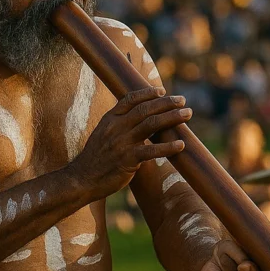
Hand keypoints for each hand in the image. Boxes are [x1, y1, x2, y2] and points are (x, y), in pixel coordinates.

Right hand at [69, 87, 190, 199]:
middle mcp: (116, 128)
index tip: (162, 90)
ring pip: (151, 124)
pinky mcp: (127, 160)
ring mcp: (122, 143)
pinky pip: (151, 151)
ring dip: (172, 118)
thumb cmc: (95, 159)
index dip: (147, 93)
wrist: (81, 180)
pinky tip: (180, 145)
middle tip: (183, 100)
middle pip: (145, 109)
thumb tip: (138, 120)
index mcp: (109, 120)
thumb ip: (118, 126)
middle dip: (166, 103)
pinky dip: (167, 147)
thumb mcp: (102, 135)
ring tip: (187, 114)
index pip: (130, 100)